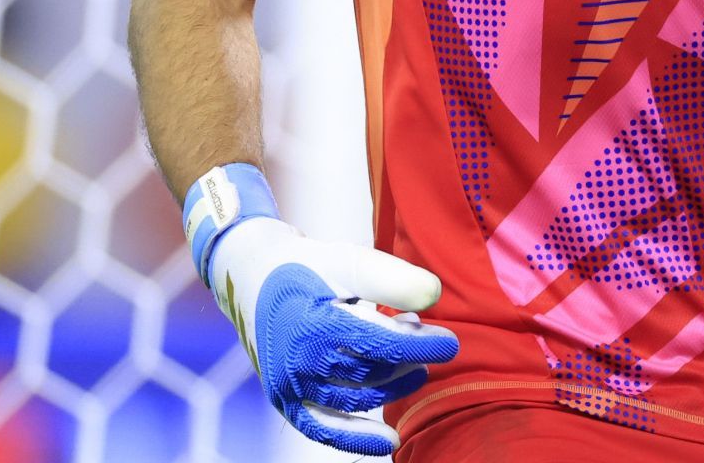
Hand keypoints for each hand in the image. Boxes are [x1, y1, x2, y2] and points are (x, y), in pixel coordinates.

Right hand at [209, 217, 459, 454]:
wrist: (253, 278)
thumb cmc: (310, 266)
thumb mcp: (349, 260)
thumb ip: (391, 277)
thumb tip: (434, 294)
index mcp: (315, 325)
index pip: (382, 345)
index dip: (422, 345)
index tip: (450, 343)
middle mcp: (299, 363)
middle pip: (373, 373)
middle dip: (407, 358)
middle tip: (423, 339)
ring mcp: (290, 386)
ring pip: (356, 399)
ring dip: (392, 386)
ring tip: (413, 366)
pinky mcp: (285, 400)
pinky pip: (322, 428)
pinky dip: (355, 437)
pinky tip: (390, 441)